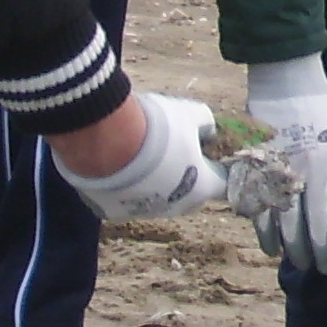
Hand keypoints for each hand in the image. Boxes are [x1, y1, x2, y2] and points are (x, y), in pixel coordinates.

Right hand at [49, 89, 223, 219]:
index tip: (209, 154)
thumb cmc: (155, 127)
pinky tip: (116, 168)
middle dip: (188, 180)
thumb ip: (206, 124)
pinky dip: (123, 189)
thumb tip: (208, 131)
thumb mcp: (190, 114)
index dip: (218, 169)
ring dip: (155, 186)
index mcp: (201, 188)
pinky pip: (124, 202)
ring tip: (141, 159)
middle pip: (189, 197)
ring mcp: (142, 213)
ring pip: (156, 202)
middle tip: (177, 155)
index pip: (223, 185)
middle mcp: (174, 207)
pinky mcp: (111, 213)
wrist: (103, 139)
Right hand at [232, 56, 326, 275]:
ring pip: (289, 224)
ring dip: (296, 250)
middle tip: (325, 270)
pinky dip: (266, 234)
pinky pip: (260, 210)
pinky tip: (274, 250)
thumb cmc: (324, 108)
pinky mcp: (258, 168)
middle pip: (317, 226)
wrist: (286, 80)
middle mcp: (311, 172)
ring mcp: (282, 171)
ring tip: (303, 264)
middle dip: (323, 254)